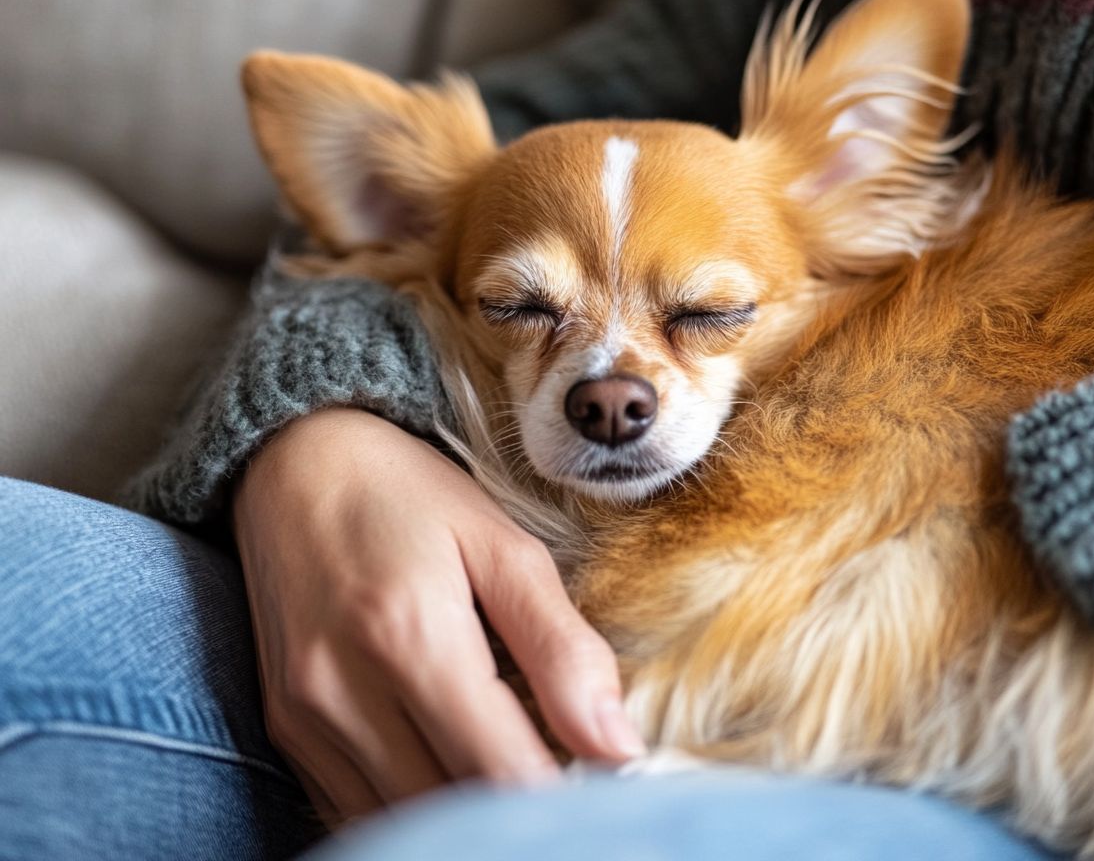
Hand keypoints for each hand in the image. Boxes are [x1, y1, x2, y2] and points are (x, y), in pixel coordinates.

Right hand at [232, 408, 644, 824]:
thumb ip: (562, 647)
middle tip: (557, 759)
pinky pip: (358, 808)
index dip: (565, 794)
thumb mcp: (502, 545)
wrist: (294, 461)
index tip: (600, 772)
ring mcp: (305, 718)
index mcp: (409, 635)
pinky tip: (446, 754)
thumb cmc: (409, 495)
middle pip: (454, 809)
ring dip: (465, 806)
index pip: (503, 773)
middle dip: (518, 802)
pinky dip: (415, 800)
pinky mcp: (286, 729)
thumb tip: (617, 748)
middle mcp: (343, 691)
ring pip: (405, 822)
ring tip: (504, 751)